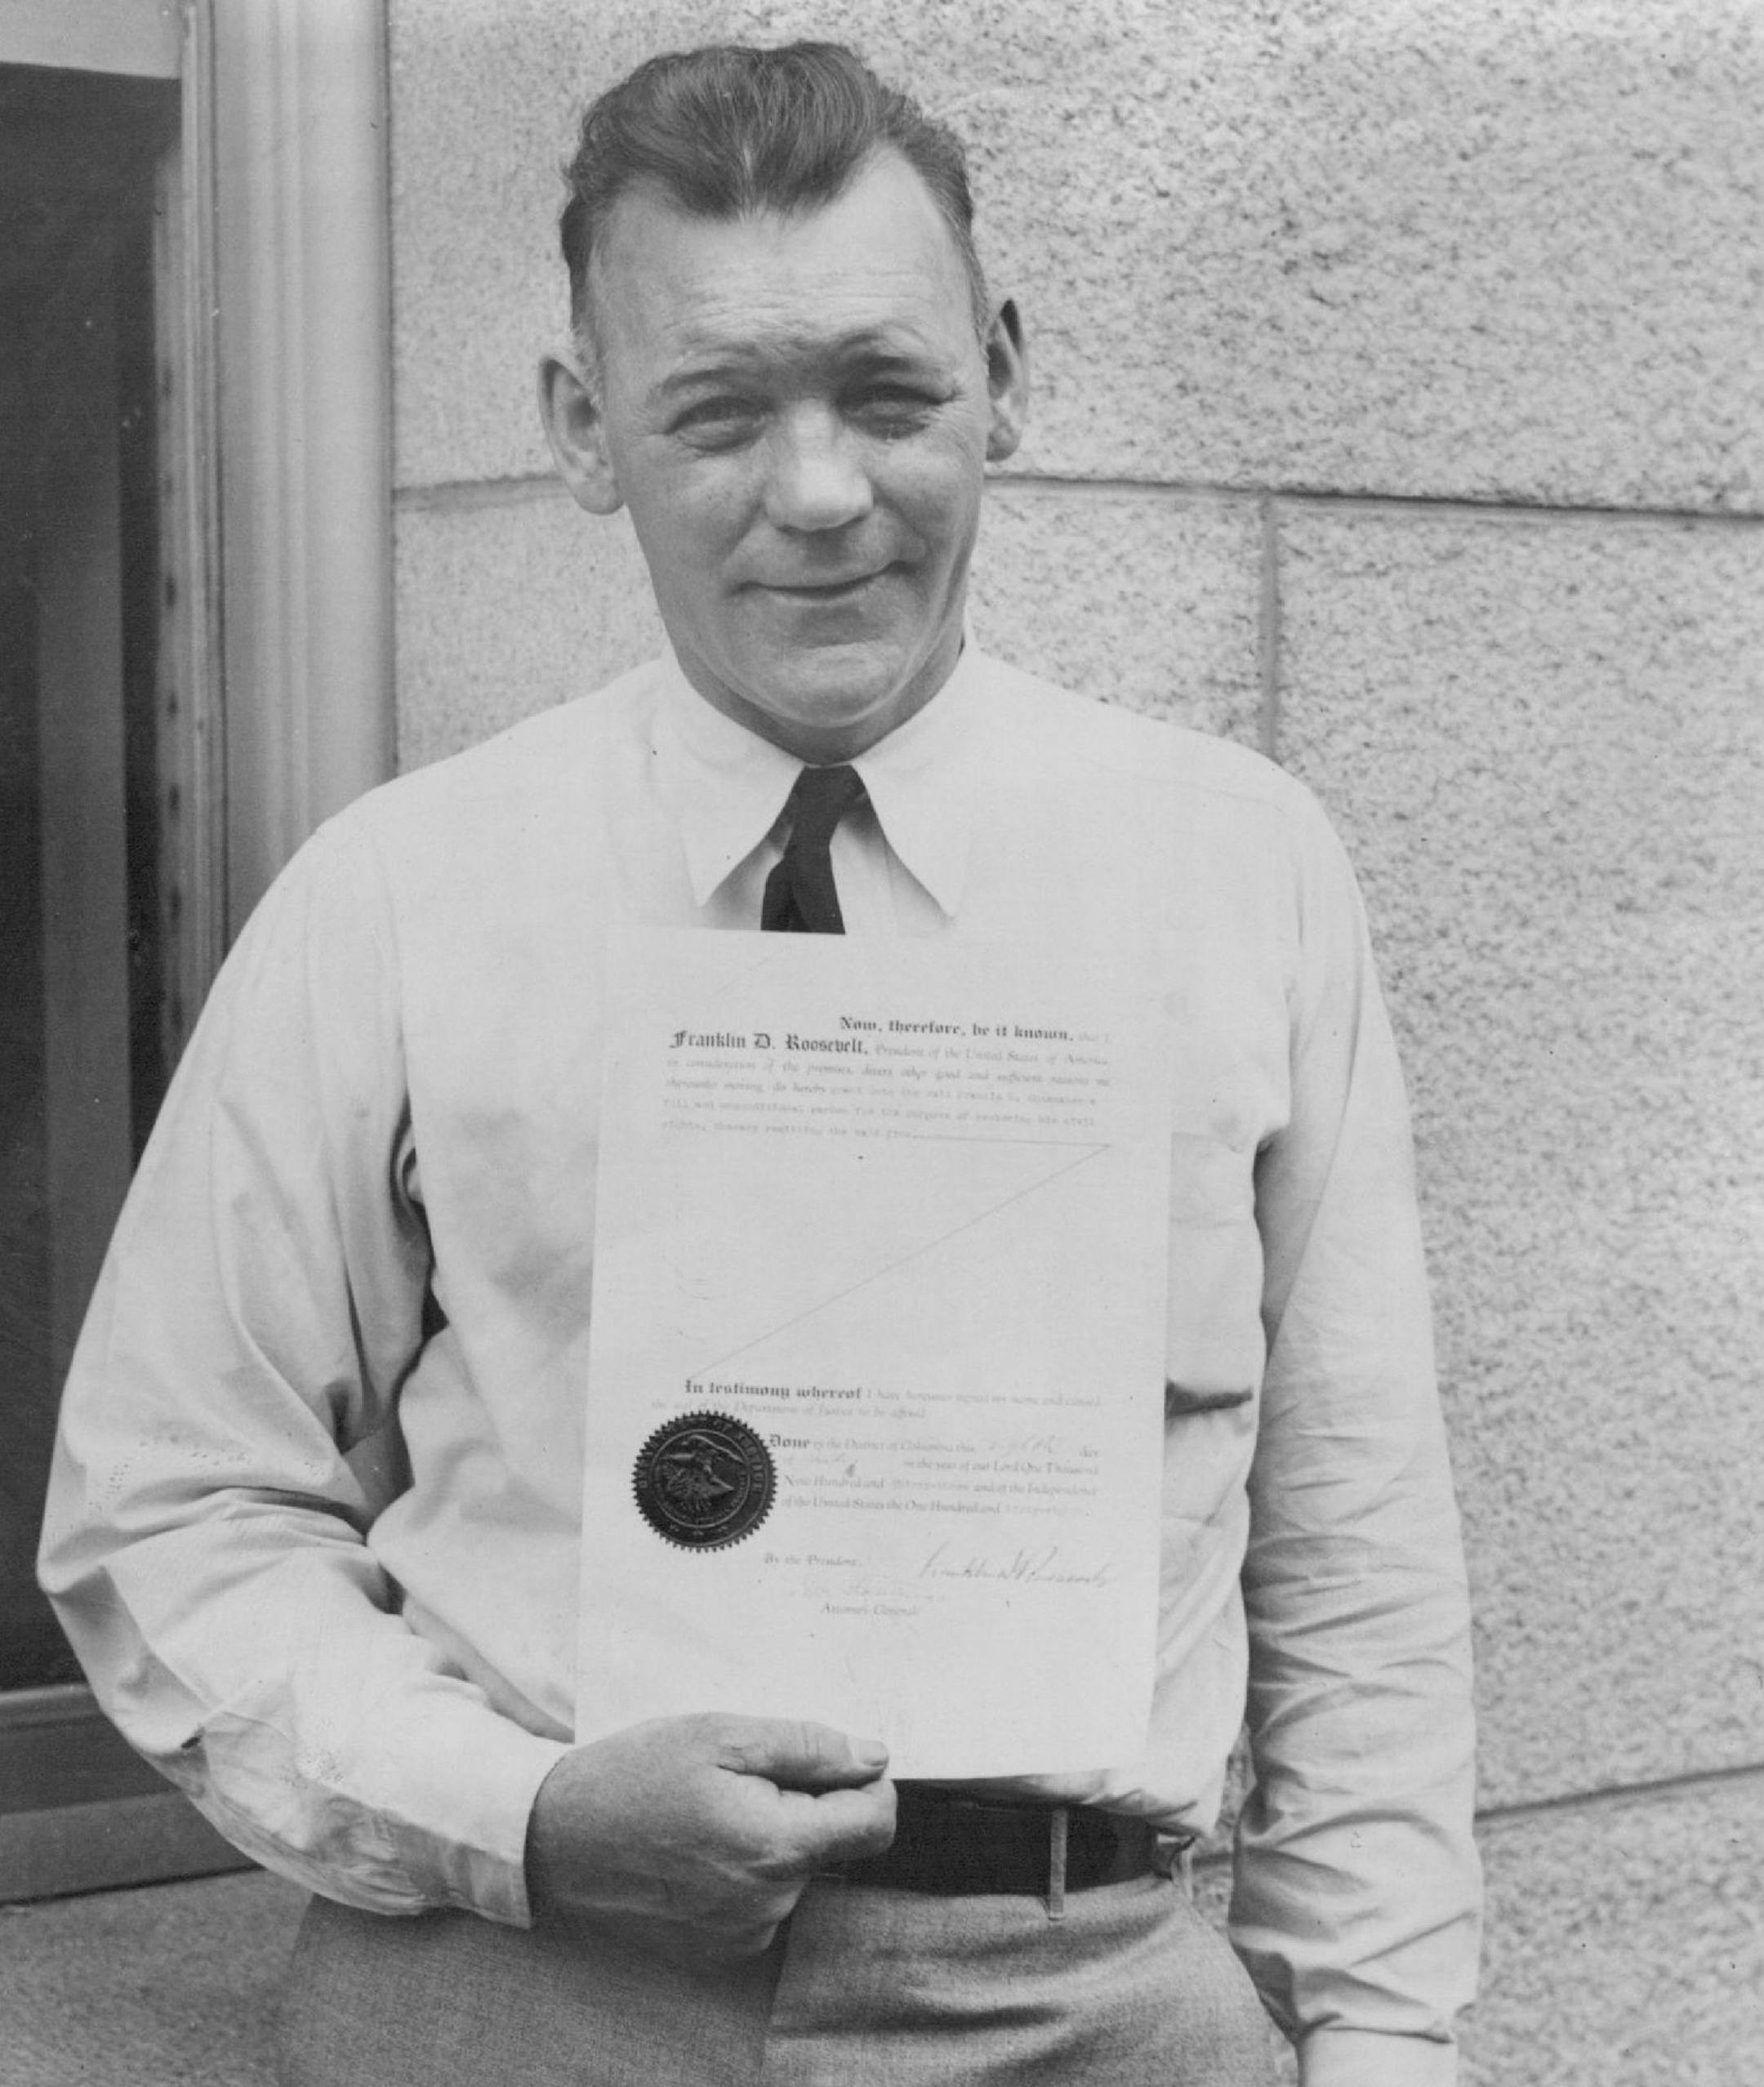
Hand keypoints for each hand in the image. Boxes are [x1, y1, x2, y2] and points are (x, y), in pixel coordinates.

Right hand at [524, 1713, 894, 1962]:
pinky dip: (746, 1867)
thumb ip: (807, 1746)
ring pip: (797, 1868)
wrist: (553, 1839)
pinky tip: (699, 1844)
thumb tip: (873, 1757)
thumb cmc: (634, 1775)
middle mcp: (770, 1903)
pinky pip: (764, 1898)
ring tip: (711, 1808)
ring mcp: (745, 1934)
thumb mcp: (721, 1735)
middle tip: (741, 1775)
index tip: (834, 1758)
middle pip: (834, 1842)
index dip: (867, 1781)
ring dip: (773, 1833)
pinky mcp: (721, 1949)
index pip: (876, 1822)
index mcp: (776, 1847)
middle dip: (806, 1802)